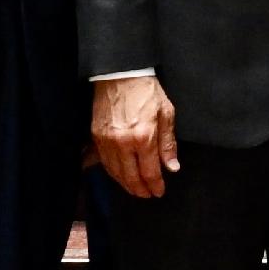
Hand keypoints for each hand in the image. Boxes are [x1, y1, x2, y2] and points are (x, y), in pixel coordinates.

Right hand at [94, 72, 179, 199]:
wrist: (120, 74)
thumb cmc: (146, 91)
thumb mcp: (166, 114)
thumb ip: (168, 144)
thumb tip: (172, 167)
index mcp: (144, 137)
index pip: (150, 172)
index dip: (155, 186)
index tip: (159, 191)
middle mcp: (123, 143)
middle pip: (131, 177)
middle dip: (140, 190)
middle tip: (147, 195)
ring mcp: (107, 141)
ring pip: (115, 172)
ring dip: (126, 184)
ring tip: (135, 189)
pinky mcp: (96, 136)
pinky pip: (104, 162)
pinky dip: (113, 172)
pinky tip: (120, 175)